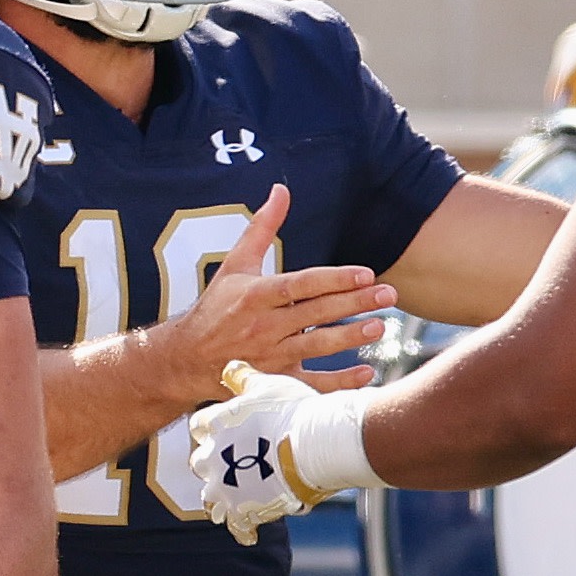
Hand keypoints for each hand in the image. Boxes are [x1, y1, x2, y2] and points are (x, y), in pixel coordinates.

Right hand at [154, 185, 393, 401]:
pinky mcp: (274, 383)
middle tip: (389, 294)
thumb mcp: (235, 264)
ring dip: (350, 337)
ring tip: (380, 327)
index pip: (301, 285)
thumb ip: (262, 228)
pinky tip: (366, 372)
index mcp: (256, 295)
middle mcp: (264, 326)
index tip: (366, 273)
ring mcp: (270, 357)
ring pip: (317, 347)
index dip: (334, 279)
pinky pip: (310, 385)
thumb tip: (281, 190)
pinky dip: (339, 382)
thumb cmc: (216, 307)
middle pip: (316, 313)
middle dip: (355, 303)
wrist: (186, 359)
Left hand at [190, 361, 331, 544]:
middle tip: (231, 463)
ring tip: (236, 499)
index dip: (211, 429)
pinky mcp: (243, 511)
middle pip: (200, 462)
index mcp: (215, 425)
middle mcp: (212, 457)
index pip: (198, 426)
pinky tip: (249, 532)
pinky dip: (243, 529)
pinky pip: (237, 526)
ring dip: (222, 497)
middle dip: (212, 464)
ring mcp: (225, 487)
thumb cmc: (295, 410)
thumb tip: (230, 367)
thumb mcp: (266, 384)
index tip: (223, 431)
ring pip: (211, 497)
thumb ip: (243, 378)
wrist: (317, 444)